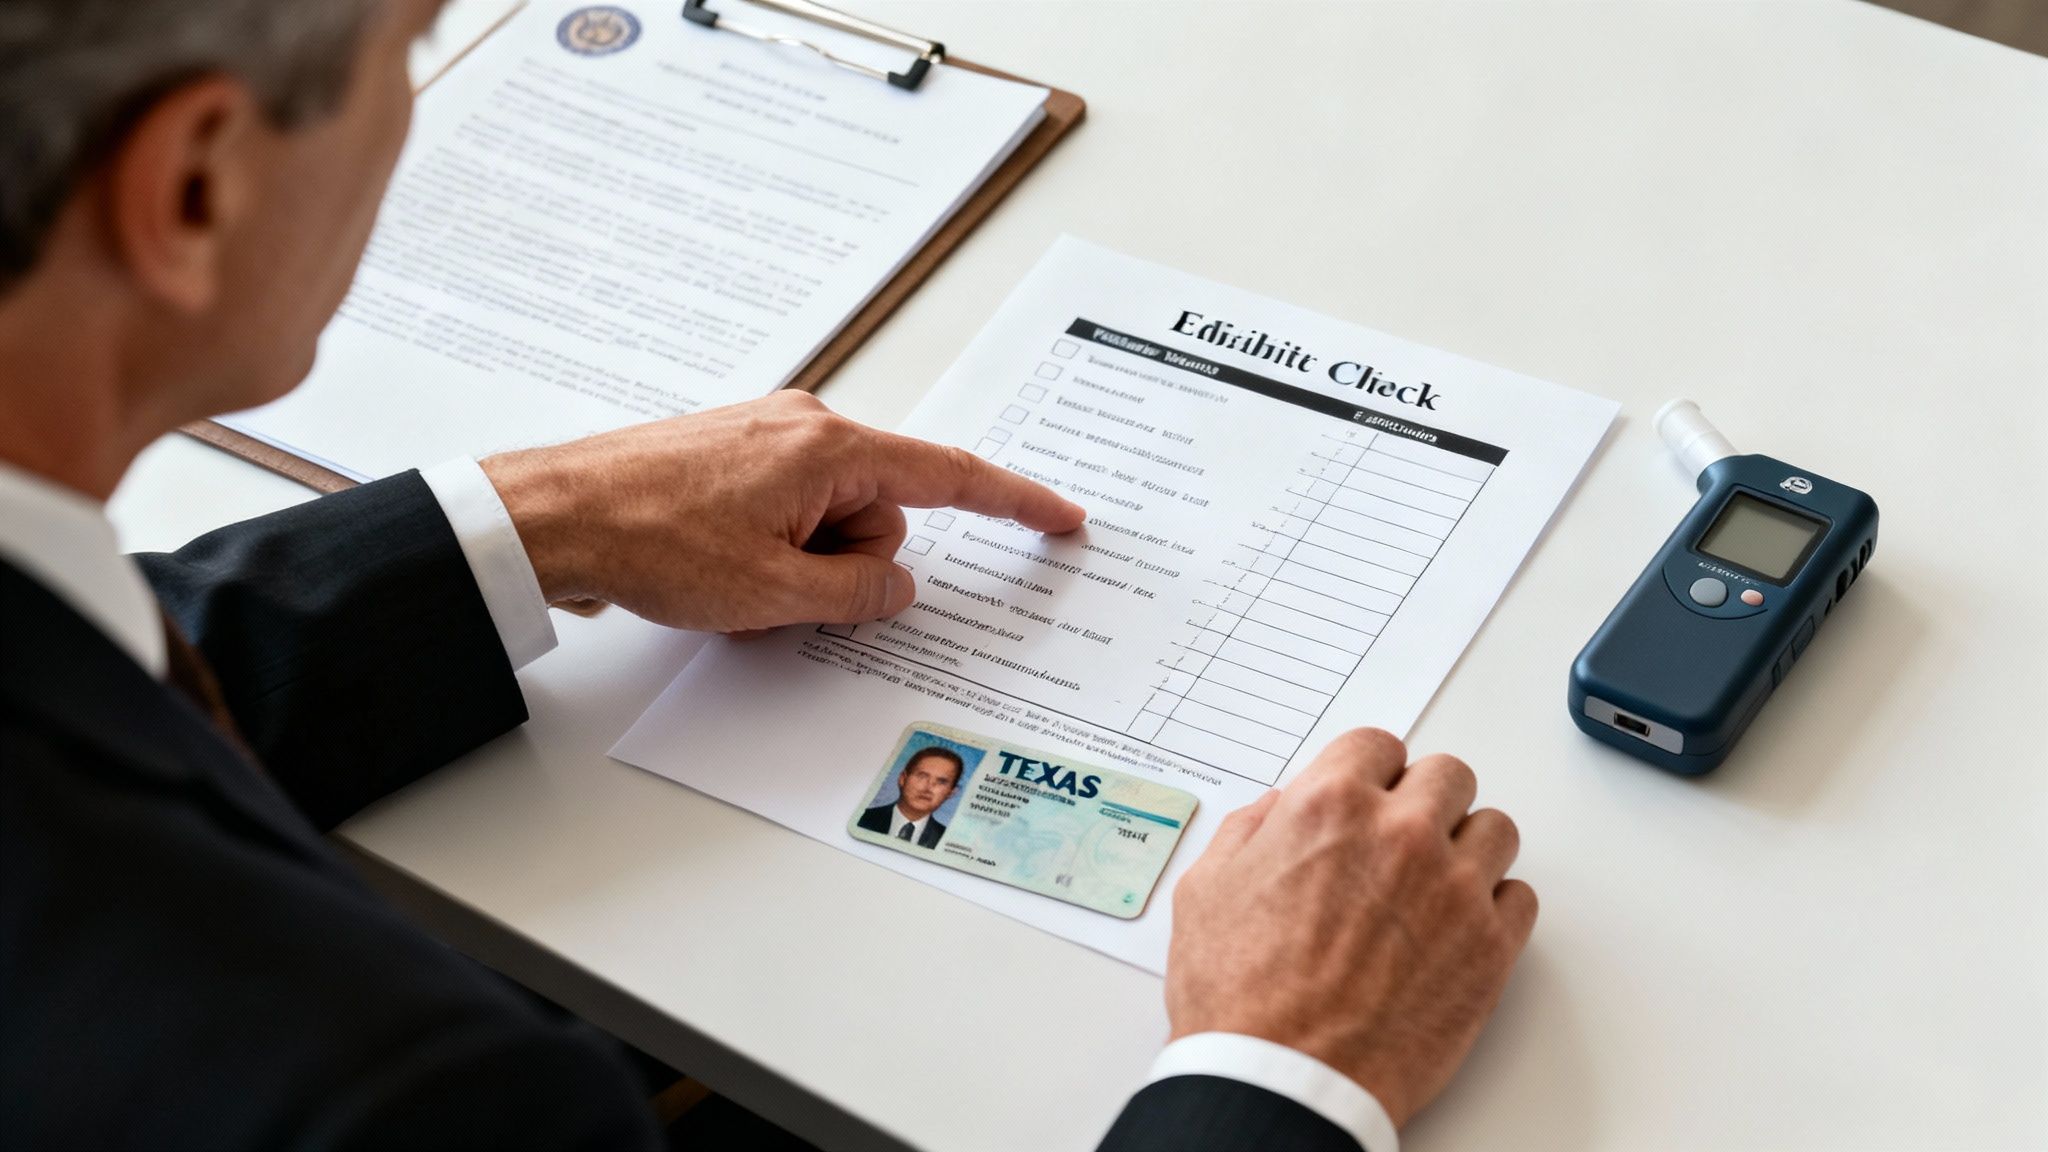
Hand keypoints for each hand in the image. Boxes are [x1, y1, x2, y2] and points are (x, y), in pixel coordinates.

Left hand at [478, 392, 1085, 631]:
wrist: (550, 516)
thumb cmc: (650, 540)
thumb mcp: (775, 593)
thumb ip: (859, 594)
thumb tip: (894, 587)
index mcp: (830, 448)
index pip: (950, 475)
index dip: (1014, 501)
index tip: (1061, 517)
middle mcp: (804, 427)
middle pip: (881, 514)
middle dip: (848, 566)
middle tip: (778, 588)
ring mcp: (764, 439)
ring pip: (829, 520)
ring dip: (800, 563)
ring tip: (732, 577)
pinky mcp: (731, 458)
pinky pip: (786, 514)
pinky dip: (771, 550)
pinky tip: (715, 565)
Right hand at [1164, 728, 1535, 1127]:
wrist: (1284, 1081)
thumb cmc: (1240, 999)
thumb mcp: (1206, 891)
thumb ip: (1247, 833)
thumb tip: (1274, 812)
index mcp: (1329, 807)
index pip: (1378, 745)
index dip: (1369, 773)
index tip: (1369, 796)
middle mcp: (1400, 835)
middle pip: (1448, 775)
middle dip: (1423, 801)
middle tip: (1401, 840)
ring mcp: (1453, 889)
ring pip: (1495, 828)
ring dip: (1467, 847)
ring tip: (1435, 883)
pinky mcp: (1490, 948)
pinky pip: (1520, 896)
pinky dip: (1494, 906)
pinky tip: (1457, 927)